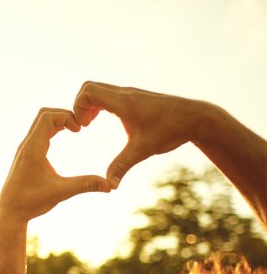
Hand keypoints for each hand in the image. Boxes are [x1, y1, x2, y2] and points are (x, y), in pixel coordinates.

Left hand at [0, 108, 110, 222]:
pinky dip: (52, 129)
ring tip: (75, 129)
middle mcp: (26, 146)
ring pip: (40, 123)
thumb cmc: (31, 202)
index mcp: (33, 149)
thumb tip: (110, 186)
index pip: (48, 117)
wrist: (9, 212)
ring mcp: (24, 149)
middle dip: (64, 115)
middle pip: (43, 115)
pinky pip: (38, 133)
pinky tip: (63, 136)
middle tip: (80, 126)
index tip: (80, 130)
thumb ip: (85, 185)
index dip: (67, 117)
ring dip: (58, 121)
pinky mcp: (25, 155)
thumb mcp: (60, 192)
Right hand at [73, 81, 206, 188]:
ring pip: (98, 90)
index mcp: (124, 102)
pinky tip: (100, 121)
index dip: (77, 108)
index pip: (88, 92)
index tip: (82, 127)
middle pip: (89, 87)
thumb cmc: (171, 130)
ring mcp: (130, 94)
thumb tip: (109, 186)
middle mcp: (125, 94)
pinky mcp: (134, 97)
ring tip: (88, 125)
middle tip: (82, 126)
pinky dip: (98, 105)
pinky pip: (108, 94)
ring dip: (88, 106)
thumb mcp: (143, 150)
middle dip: (79, 106)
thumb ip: (122, 166)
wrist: (196, 118)